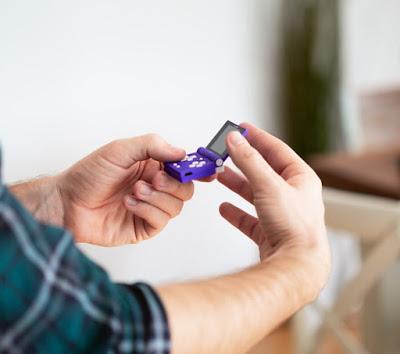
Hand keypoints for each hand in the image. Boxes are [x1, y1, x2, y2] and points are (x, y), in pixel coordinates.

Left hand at [57, 134, 193, 244]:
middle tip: (154, 178)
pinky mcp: (143, 227)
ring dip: (156, 197)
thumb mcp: (120, 150)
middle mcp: (155, 187)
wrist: (68, 202)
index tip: (209, 170)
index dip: (199, 169)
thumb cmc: (89, 175)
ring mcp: (150, 208)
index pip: (184, 168)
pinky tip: (129, 203)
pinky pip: (161, 221)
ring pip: (176, 206)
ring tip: (135, 191)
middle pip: (186, 189)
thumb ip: (153, 146)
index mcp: (153, 166)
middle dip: (173, 184)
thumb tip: (181, 152)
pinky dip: (147, 210)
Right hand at [218, 123, 329, 295]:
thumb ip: (249, 160)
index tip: (241, 127)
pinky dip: (236, 212)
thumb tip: (235, 139)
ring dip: (237, 184)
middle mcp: (292, 195)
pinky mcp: (270, 231)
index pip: (276, 149)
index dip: (257, 137)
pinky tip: (224, 208)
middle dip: (242, 161)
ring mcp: (281, 214)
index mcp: (301, 178)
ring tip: (220, 175)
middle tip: (225, 151)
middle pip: (263, 171)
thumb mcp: (269, 185)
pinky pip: (249, 218)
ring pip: (255, 193)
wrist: (296, 266)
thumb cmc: (294, 227)